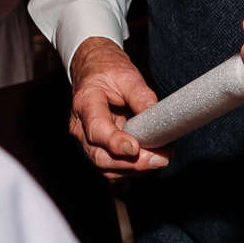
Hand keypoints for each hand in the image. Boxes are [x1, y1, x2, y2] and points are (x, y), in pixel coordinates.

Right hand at [68, 36, 172, 179]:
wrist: (94, 72)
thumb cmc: (108, 72)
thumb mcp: (127, 75)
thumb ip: (140, 94)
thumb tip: (155, 113)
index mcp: (85, 104)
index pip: (96, 129)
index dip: (114, 142)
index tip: (135, 148)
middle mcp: (80, 128)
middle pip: (100, 156)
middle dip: (131, 164)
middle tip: (160, 159)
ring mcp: (86, 142)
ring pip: (106, 168)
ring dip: (135, 170)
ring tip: (162, 158)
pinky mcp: (96, 150)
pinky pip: (111, 169)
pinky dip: (131, 171)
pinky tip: (151, 161)